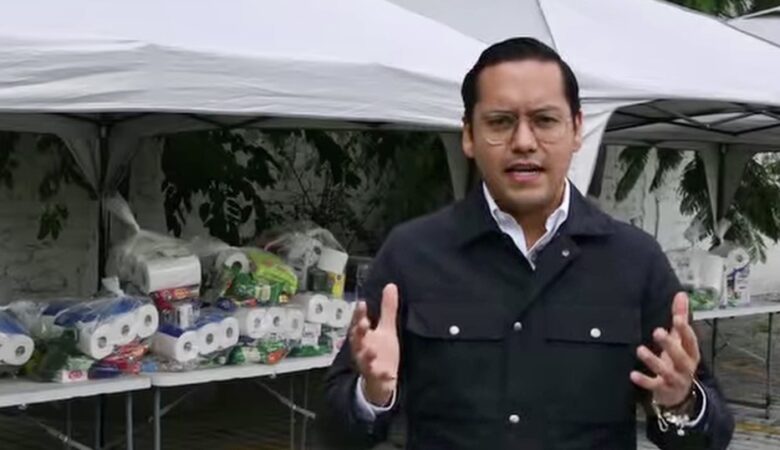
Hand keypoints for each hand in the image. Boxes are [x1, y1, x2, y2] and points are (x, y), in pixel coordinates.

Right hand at [350, 283, 399, 406]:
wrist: (380, 380)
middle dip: (359, 331)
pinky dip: (382, 376)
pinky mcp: (376, 377)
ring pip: (364, 359)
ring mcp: (368, 364)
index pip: (359, 323)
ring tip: (372, 350)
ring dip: (367, 354)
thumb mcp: (386, 328)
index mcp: (364, 336)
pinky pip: (378, 377)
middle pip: (358, 339)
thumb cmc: (381, 351)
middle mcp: (362, 349)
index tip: (361, 304)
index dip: (359, 314)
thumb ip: (387, 308)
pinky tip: (389, 374)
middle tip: (363, 323)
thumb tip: (390, 286)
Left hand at [630, 292, 700, 407]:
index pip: (690, 340)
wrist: (680, 393)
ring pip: (666, 371)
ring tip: (640, 350)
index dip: (685, 330)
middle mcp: (686, 367)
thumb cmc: (679, 360)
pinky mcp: (663, 390)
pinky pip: (653, 386)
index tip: (677, 318)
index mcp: (691, 353)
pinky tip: (632, 375)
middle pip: (680, 356)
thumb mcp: (681, 340)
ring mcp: (675, 380)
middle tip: (657, 331)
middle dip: (669, 344)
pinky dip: (644, 381)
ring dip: (653, 361)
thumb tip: (682, 294)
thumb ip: (681, 317)